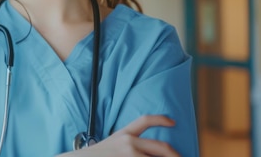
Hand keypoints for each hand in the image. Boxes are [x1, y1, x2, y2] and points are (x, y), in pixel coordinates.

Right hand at [59, 115, 178, 156]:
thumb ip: (129, 144)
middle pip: (162, 147)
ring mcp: (129, 155)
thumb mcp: (111, 144)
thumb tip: (149, 152)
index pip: (145, 121)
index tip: (173, 121)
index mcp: (123, 134)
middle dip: (177, 155)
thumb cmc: (95, 155)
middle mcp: (129, 143)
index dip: (161, 119)